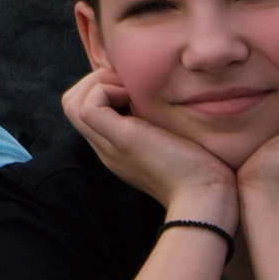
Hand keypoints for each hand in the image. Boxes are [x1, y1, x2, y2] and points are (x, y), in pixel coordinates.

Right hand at [62, 69, 238, 226]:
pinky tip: (135, 96)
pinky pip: (89, 105)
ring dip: (98, 82)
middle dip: (95, 80)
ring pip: (72, 102)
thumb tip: (161, 102)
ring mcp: (110, 145)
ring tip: (130, 88)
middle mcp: (106, 148)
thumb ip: (163, 128)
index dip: (102, 89)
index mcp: (116, 149)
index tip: (133, 87)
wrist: (206, 198)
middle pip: (72, 104)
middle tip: (128, 82)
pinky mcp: (121, 139)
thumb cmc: (202, 172)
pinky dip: (107, 90)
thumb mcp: (175, 144)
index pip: (86, 110)